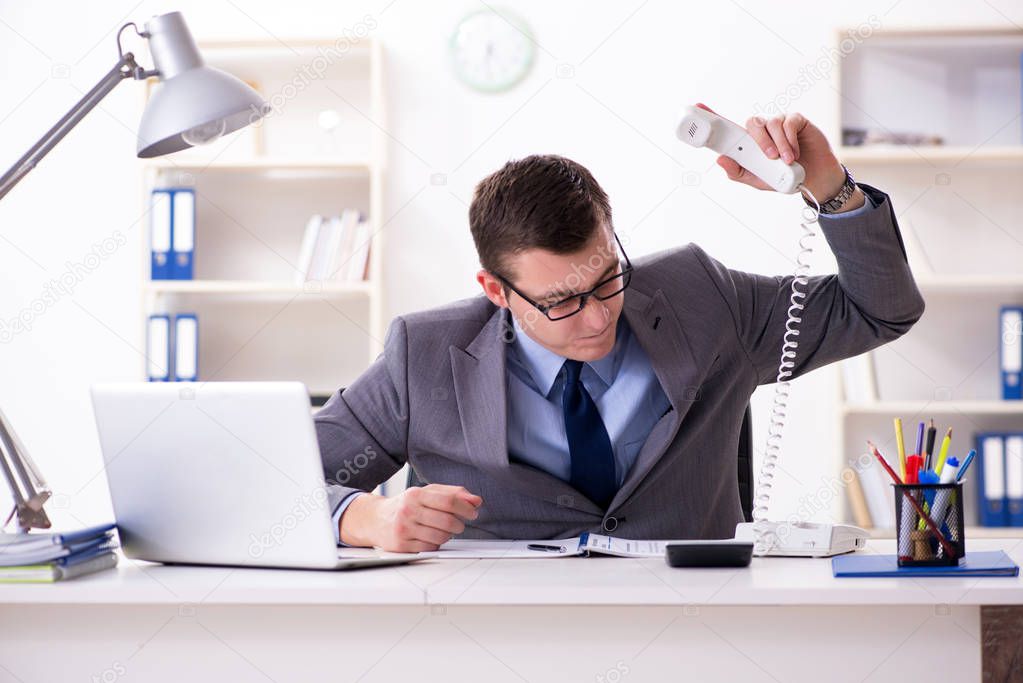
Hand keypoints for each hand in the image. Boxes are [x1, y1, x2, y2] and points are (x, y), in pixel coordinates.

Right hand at [340, 484, 481, 551]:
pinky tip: (430, 537)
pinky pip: (431, 547)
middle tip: (459, 524)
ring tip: (444, 530)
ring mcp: (404, 529)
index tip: (473, 512)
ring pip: (441, 537)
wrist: (375, 519)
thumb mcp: (427, 493)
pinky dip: (436, 543)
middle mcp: (408, 511)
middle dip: (459, 524)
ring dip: (448, 535)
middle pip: (447, 521)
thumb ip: (452, 493)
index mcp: (416, 495)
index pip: (449, 501)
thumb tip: (475, 500)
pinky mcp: (401, 545)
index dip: (466, 508)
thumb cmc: (405, 505)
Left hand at [697, 103, 858, 207]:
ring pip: (771, 123)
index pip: (728, 127)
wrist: (812, 181)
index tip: (697, 108)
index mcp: (749, 143)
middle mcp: (762, 130)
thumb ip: (738, 172)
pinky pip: (788, 123)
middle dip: (759, 140)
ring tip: (786, 160)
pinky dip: (790, 139)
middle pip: (752, 123)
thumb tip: (719, 160)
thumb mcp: (756, 181)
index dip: (713, 116)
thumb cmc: (782, 179)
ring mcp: (779, 123)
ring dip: (778, 144)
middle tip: (768, 157)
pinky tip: (795, 152)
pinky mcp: (796, 121)